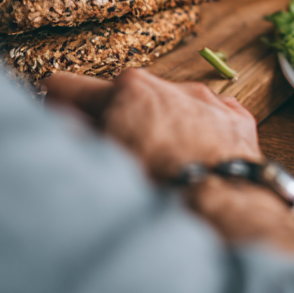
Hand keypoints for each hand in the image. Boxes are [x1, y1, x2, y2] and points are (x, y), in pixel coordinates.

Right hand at [42, 68, 261, 180]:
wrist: (224, 207)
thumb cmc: (159, 191)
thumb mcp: (102, 162)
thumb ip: (75, 135)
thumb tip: (63, 120)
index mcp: (127, 91)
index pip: (69, 87)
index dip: (58, 107)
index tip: (60, 121)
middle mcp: (167, 85)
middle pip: (124, 97)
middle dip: (115, 119)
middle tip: (118, 155)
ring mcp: (206, 99)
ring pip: (169, 106)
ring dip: (160, 126)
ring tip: (164, 166)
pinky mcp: (235, 118)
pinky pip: (208, 118)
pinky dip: (199, 134)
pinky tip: (196, 162)